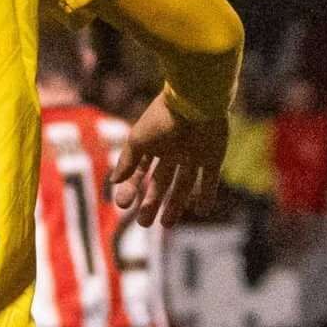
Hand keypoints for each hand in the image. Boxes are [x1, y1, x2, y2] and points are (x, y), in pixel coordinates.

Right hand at [110, 93, 227, 225]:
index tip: (123, 204)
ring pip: (183, 185)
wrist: (196, 102)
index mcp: (153, 144)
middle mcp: (172, 151)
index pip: (139, 171)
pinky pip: (208, 181)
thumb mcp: (138, 140)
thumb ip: (127, 161)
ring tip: (166, 225)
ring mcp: (193, 155)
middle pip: (160, 182)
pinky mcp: (212, 158)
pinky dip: (206, 197)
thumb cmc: (162, 118)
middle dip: (152, 203)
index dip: (132, 188)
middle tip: (144, 224)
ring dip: (175, 205)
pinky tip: (200, 212)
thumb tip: (114, 182)